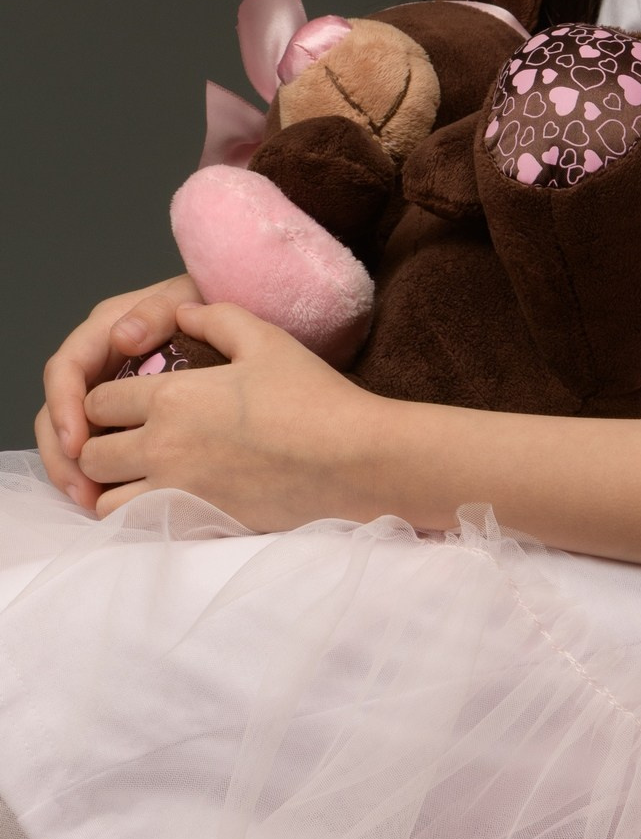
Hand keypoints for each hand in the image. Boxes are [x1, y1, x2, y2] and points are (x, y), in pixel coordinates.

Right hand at [37, 272, 199, 510]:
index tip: (77, 442)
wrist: (248, 328)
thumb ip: (157, 311)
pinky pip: (104, 450)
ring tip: (92, 502)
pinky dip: (102, 476)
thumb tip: (122, 336)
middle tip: (81, 488)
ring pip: (75, 438)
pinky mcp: (126, 419)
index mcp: (108, 329)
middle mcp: (102, 363)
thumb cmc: (215, 307)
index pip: (67, 368)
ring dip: (76, 472)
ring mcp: (113, 393)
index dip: (64, 406)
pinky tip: (113, 500)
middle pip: (60, 412)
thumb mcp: (189, 297)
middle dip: (63, 453)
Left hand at [77, 301, 382, 528]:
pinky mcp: (195, 522)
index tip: (126, 400)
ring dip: (115, 484)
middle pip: (92, 452)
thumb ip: (215, 318)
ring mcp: (176, 490)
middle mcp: (162, 446)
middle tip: (129, 437)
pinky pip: (138, 525)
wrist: (350, 459)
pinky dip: (138, 512)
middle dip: (100, 442)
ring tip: (144, 471)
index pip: (99, 400)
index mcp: (173, 396)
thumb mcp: (266, 339)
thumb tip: (183, 313)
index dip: (104, 399)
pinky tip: (167, 495)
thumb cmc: (311, 396)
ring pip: (105, 497)